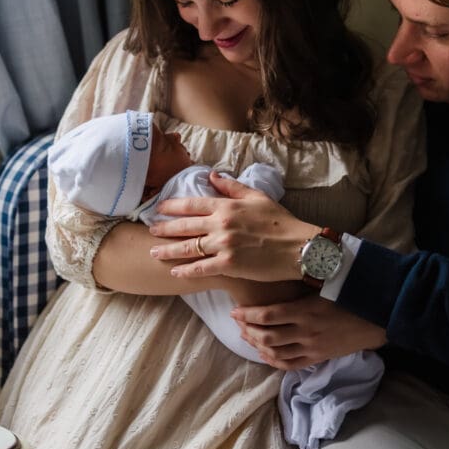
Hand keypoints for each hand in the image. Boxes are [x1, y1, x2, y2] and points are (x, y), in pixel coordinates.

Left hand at [148, 172, 319, 282]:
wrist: (299, 248)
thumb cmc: (281, 222)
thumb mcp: (257, 197)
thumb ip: (232, 187)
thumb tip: (213, 176)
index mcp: (227, 207)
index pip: (192, 204)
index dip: (173, 206)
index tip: (159, 208)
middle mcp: (221, 225)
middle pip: (185, 226)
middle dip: (164, 228)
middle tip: (149, 230)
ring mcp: (224, 246)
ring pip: (188, 248)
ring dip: (168, 250)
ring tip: (153, 252)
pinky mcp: (229, 266)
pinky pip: (201, 269)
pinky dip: (186, 271)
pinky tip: (175, 272)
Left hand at [233, 295, 386, 369]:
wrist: (377, 319)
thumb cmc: (350, 295)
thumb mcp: (326, 285)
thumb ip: (303, 283)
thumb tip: (279, 268)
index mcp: (306, 310)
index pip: (268, 315)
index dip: (248, 315)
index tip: (235, 311)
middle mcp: (306, 331)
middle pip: (267, 336)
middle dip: (248, 330)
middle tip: (237, 323)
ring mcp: (312, 347)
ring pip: (275, 352)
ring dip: (257, 345)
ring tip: (246, 336)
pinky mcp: (318, 357)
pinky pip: (290, 364)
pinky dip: (273, 361)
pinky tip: (264, 354)